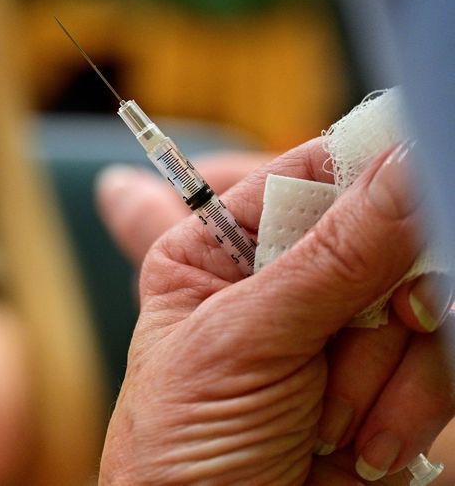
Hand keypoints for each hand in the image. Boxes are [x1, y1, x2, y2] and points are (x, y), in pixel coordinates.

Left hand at [98, 139, 453, 483]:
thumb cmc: (189, 450)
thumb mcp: (242, 342)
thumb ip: (328, 257)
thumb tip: (400, 166)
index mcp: (223, 249)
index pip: (309, 174)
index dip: (364, 176)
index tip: (409, 182)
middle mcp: (290, 282)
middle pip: (385, 236)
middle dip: (370, 304)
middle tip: (340, 345)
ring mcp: (348, 335)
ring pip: (424, 302)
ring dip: (384, 374)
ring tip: (324, 422)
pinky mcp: (395, 387)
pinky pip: (444, 363)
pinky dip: (410, 411)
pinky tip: (358, 451)